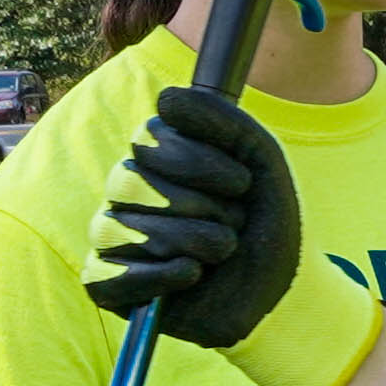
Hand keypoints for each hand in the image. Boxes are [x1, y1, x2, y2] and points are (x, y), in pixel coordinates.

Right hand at [83, 85, 383, 385]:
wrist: (282, 286)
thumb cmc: (265, 218)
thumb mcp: (259, 158)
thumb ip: (220, 118)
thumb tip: (166, 99)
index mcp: (155, 156)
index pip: (147, 138)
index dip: (196, 161)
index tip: (242, 183)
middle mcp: (126, 192)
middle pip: (129, 181)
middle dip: (198, 205)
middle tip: (234, 222)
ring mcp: (113, 238)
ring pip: (119, 227)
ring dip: (188, 241)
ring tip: (222, 251)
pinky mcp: (108, 286)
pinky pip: (103, 275)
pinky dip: (154, 276)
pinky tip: (192, 275)